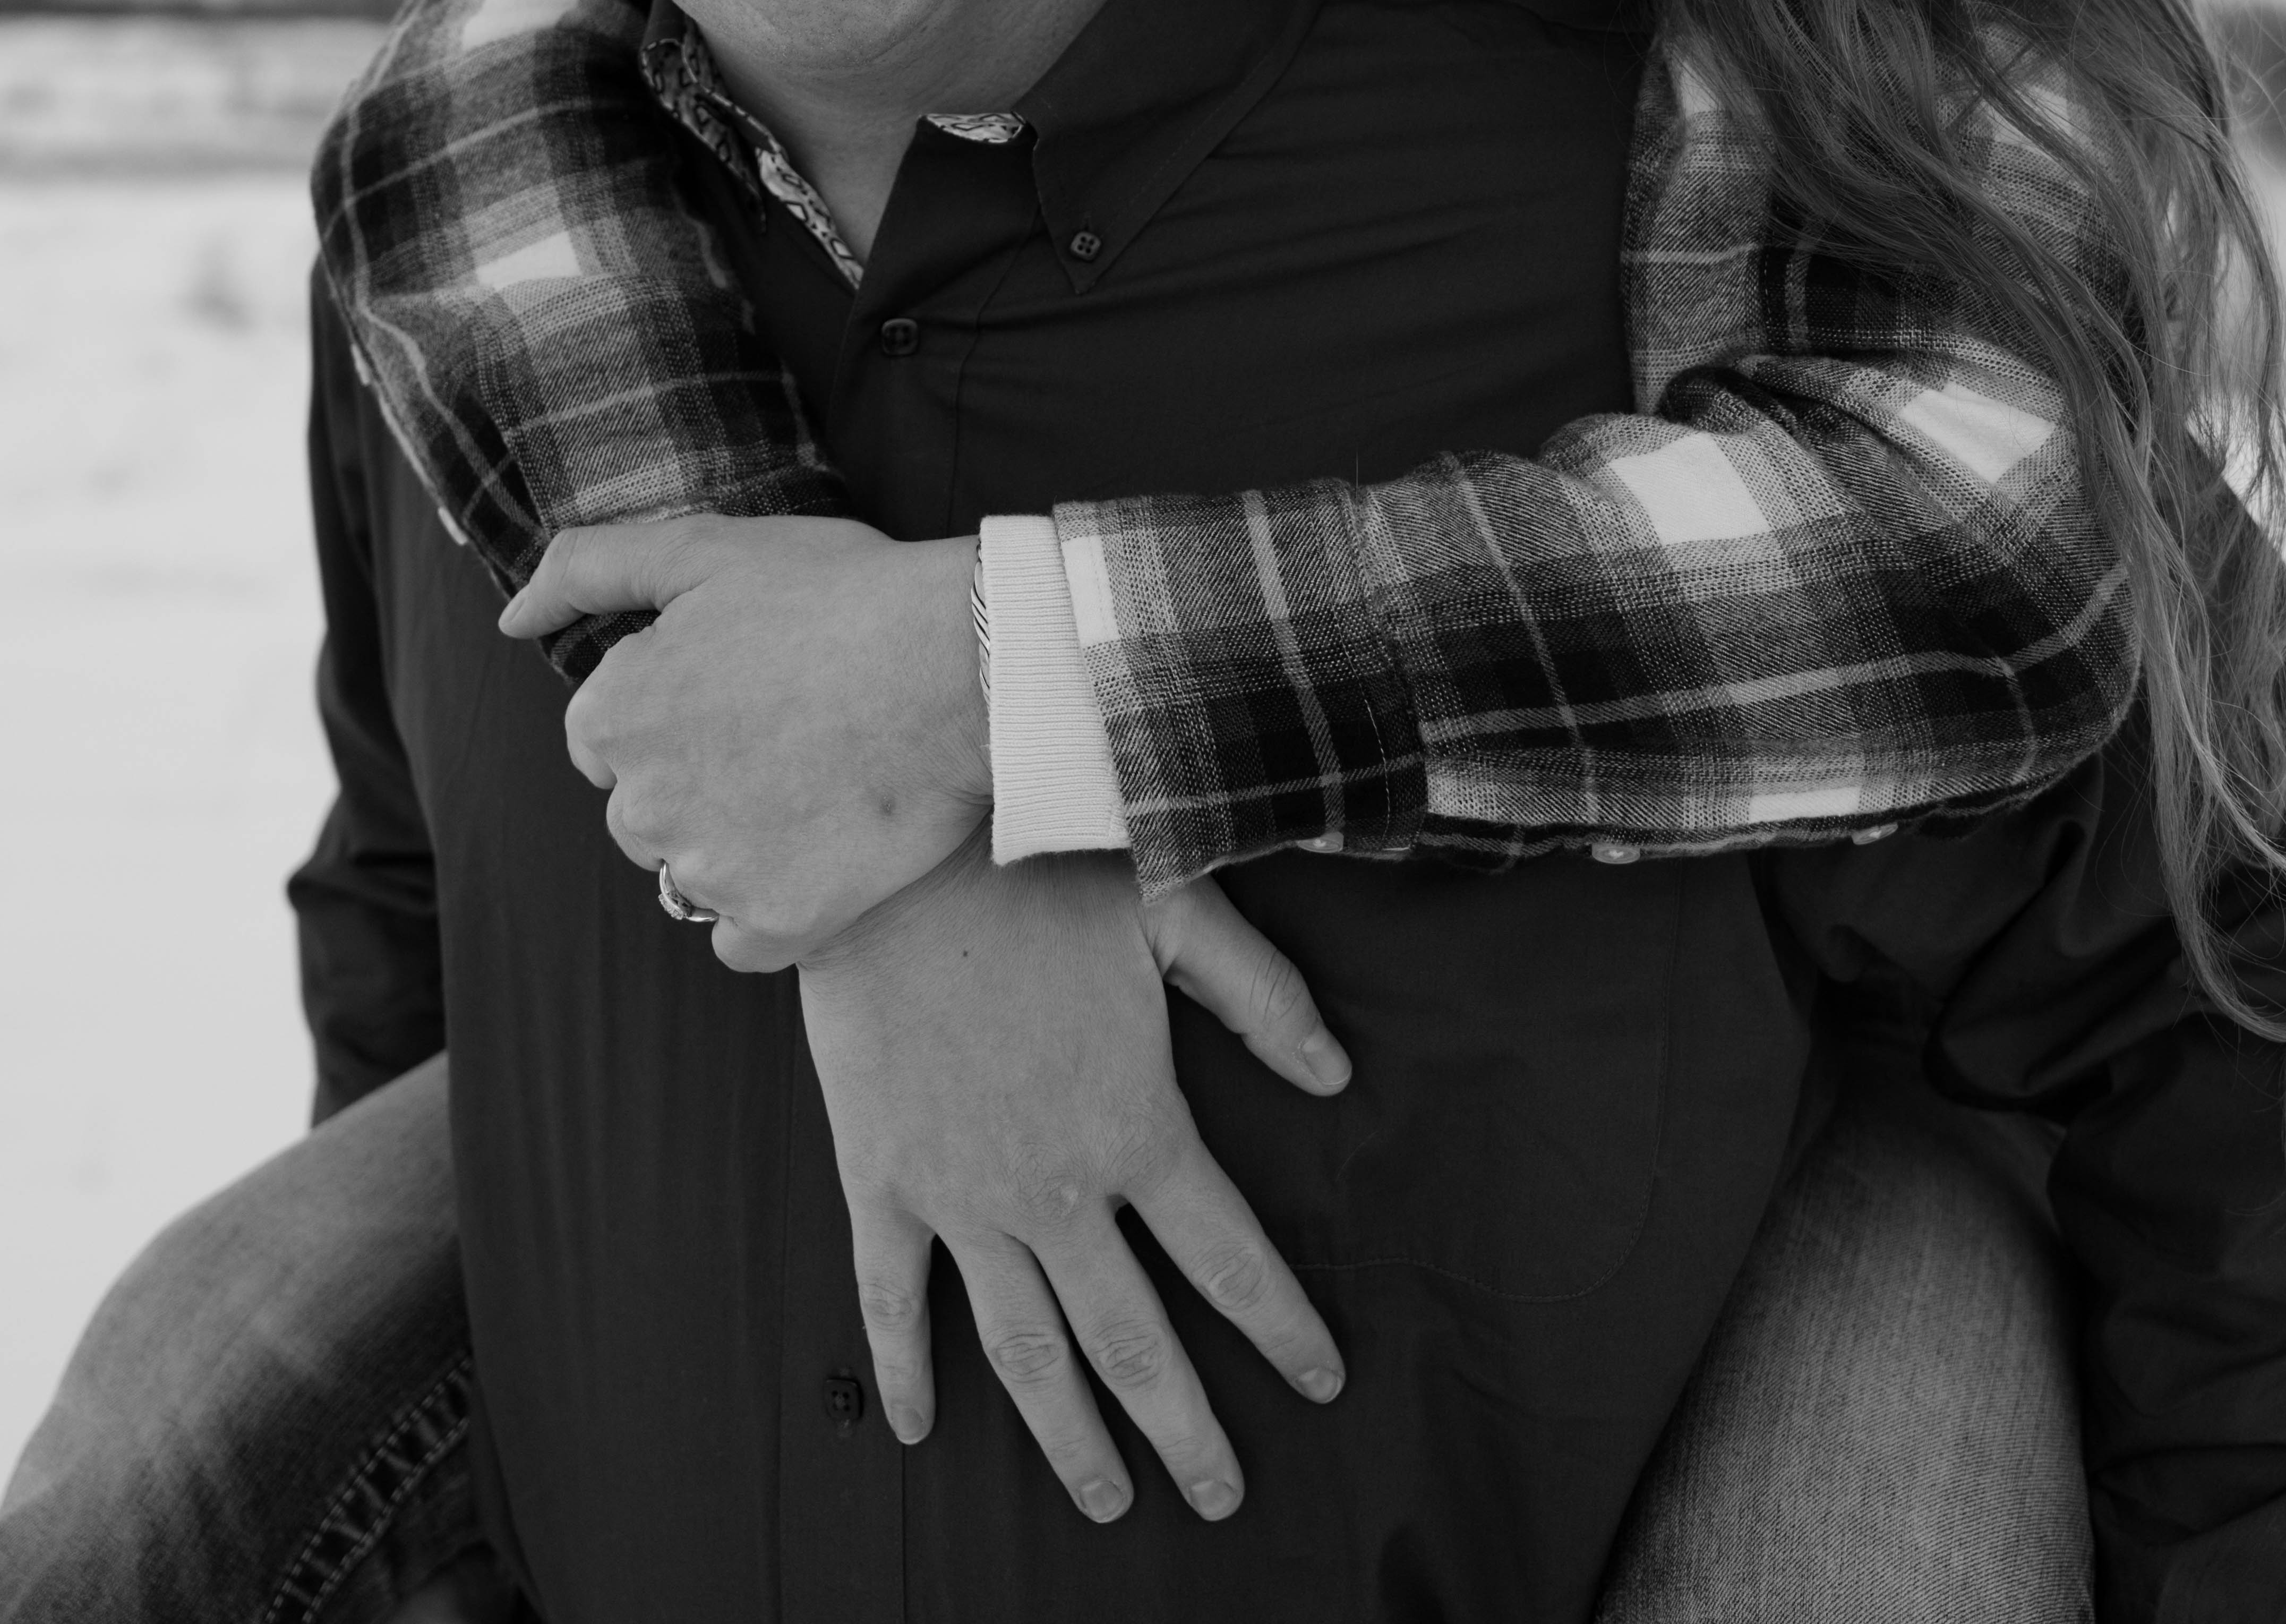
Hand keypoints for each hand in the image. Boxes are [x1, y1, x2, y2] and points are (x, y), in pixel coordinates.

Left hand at [500, 514, 988, 960]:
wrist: (963, 665)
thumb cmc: (840, 595)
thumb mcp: (706, 548)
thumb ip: (588, 569)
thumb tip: (510, 618)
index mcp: (615, 716)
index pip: (607, 738)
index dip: (678, 704)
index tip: (745, 683)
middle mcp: (643, 807)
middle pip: (646, 813)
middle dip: (700, 778)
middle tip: (791, 728)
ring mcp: (709, 874)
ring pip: (696, 874)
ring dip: (740, 842)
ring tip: (820, 780)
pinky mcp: (774, 925)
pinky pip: (742, 939)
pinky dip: (775, 909)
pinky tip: (826, 849)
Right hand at [801, 848, 1349, 1524]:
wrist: (899, 847)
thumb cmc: (1044, 866)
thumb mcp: (1177, 909)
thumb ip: (1261, 996)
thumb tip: (1337, 1076)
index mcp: (1136, 1124)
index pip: (1229, 1256)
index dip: (1281, 1325)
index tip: (1322, 1382)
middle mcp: (1056, 1187)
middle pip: (1134, 1339)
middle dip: (1184, 1428)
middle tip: (1222, 1496)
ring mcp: (962, 1194)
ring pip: (1026, 1348)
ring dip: (1069, 1436)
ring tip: (1108, 1502)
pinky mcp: (884, 1176)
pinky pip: (893, 1297)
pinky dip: (906, 1369)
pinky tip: (920, 1432)